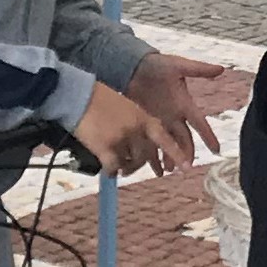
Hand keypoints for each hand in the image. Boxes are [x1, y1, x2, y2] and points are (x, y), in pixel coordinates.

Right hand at [73, 86, 189, 177]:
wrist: (78, 95)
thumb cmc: (100, 98)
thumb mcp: (127, 106)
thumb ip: (137, 123)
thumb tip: (141, 143)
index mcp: (144, 118)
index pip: (165, 139)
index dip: (177, 154)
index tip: (187, 169)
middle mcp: (136, 130)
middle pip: (145, 156)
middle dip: (140, 166)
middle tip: (132, 170)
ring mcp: (121, 140)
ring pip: (129, 163)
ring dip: (125, 168)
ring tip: (120, 169)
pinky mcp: (105, 148)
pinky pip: (113, 167)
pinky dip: (111, 171)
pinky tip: (108, 171)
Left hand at [125, 55, 231, 160]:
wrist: (134, 64)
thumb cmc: (157, 63)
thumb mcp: (179, 66)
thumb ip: (199, 70)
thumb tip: (221, 69)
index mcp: (185, 102)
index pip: (199, 123)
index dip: (208, 136)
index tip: (216, 150)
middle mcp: (176, 112)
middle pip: (185, 137)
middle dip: (187, 152)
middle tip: (188, 168)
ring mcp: (162, 116)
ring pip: (171, 140)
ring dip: (172, 154)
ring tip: (171, 170)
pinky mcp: (149, 117)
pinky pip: (155, 136)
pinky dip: (157, 148)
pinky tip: (155, 160)